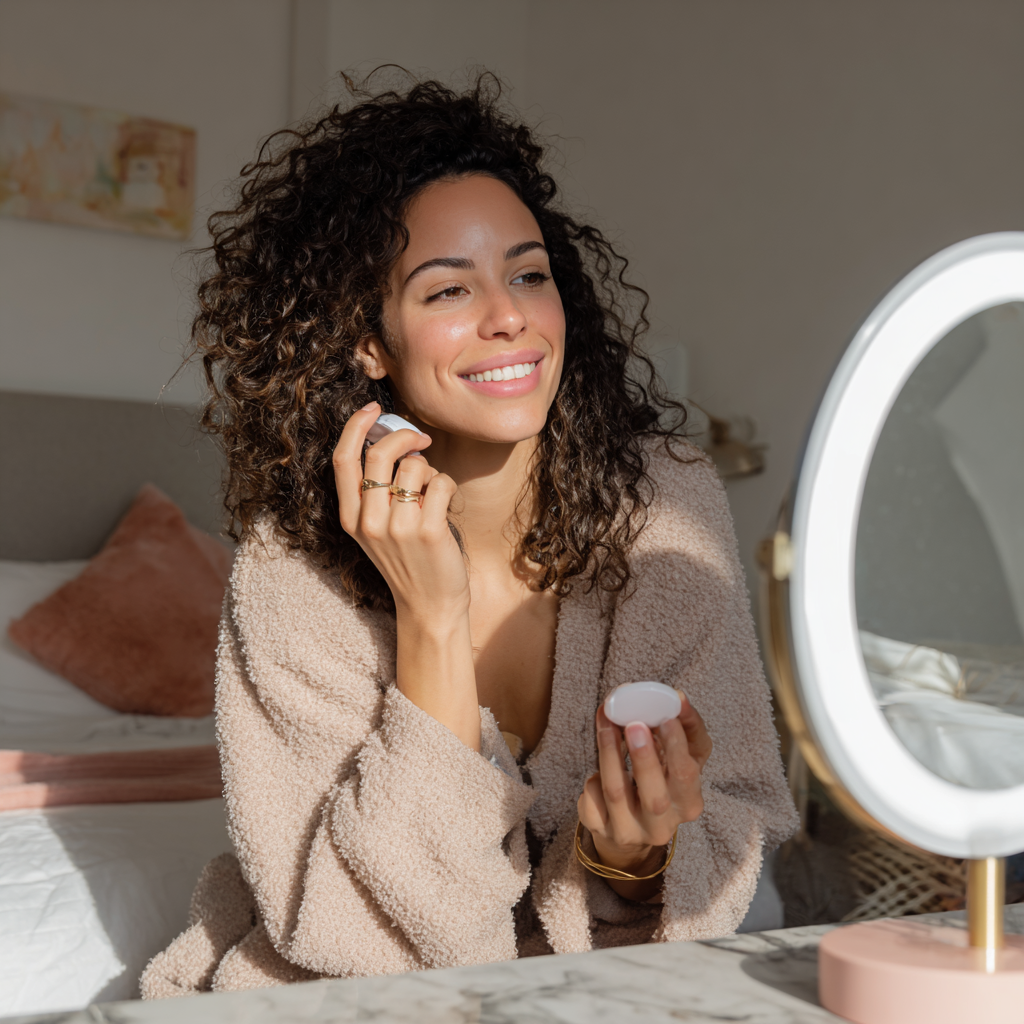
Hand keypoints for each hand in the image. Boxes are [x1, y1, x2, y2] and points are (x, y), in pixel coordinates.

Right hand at [334, 402, 480, 748]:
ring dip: (430, 471)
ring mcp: (397, 528)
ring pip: (415, 467)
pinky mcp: (428, 532)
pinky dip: (447, 486)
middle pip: (378, 454)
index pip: (342, 460)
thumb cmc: (410, 562)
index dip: (355, 427)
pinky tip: (446, 506)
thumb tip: (393, 439)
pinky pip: (441, 483)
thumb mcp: (379, 529)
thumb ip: (377, 491)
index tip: (373, 409)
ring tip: (433, 494)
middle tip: (422, 439)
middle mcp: (368, 522)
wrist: (430, 607)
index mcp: (351, 519)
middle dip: (404, 436)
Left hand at [577, 697, 711, 898]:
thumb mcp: (684, 757)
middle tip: (634, 723)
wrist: (636, 824)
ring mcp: (629, 832)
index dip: (676, 746)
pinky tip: (597, 766)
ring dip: (610, 752)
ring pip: (617, 792)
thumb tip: (679, 696)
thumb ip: (687, 726)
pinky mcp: (601, 830)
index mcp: (688, 804)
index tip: (666, 717)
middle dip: (644, 758)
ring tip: (607, 722)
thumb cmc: (664, 780)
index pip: (686, 775)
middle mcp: (661, 826)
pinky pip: (591, 803)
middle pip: (654, 796)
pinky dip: (592, 779)